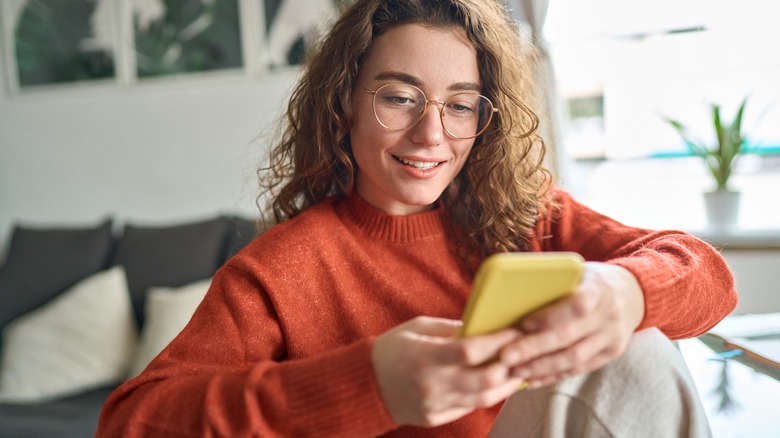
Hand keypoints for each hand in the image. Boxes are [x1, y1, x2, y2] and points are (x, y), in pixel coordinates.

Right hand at [371, 316, 524, 427]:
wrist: (364, 385)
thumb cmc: (391, 350)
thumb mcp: (417, 328)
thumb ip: (450, 328)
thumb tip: (483, 326)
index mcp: (425, 356)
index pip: (470, 350)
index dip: (498, 341)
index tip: (515, 331)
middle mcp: (431, 384)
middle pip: (484, 380)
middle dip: (510, 366)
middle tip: (523, 353)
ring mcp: (434, 404)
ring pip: (482, 399)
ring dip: (506, 385)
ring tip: (518, 372)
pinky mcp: (435, 417)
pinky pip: (468, 408)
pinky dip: (485, 395)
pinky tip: (496, 385)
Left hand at [499, 262, 644, 387]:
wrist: (632, 293)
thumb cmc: (591, 280)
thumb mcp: (578, 271)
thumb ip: (554, 282)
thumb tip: (513, 295)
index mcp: (599, 289)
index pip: (576, 306)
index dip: (550, 317)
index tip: (524, 324)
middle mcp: (609, 316)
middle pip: (570, 338)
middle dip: (535, 349)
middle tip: (506, 356)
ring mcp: (612, 338)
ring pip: (574, 359)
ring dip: (542, 368)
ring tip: (515, 371)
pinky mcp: (611, 354)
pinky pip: (580, 369)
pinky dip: (554, 375)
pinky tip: (533, 379)